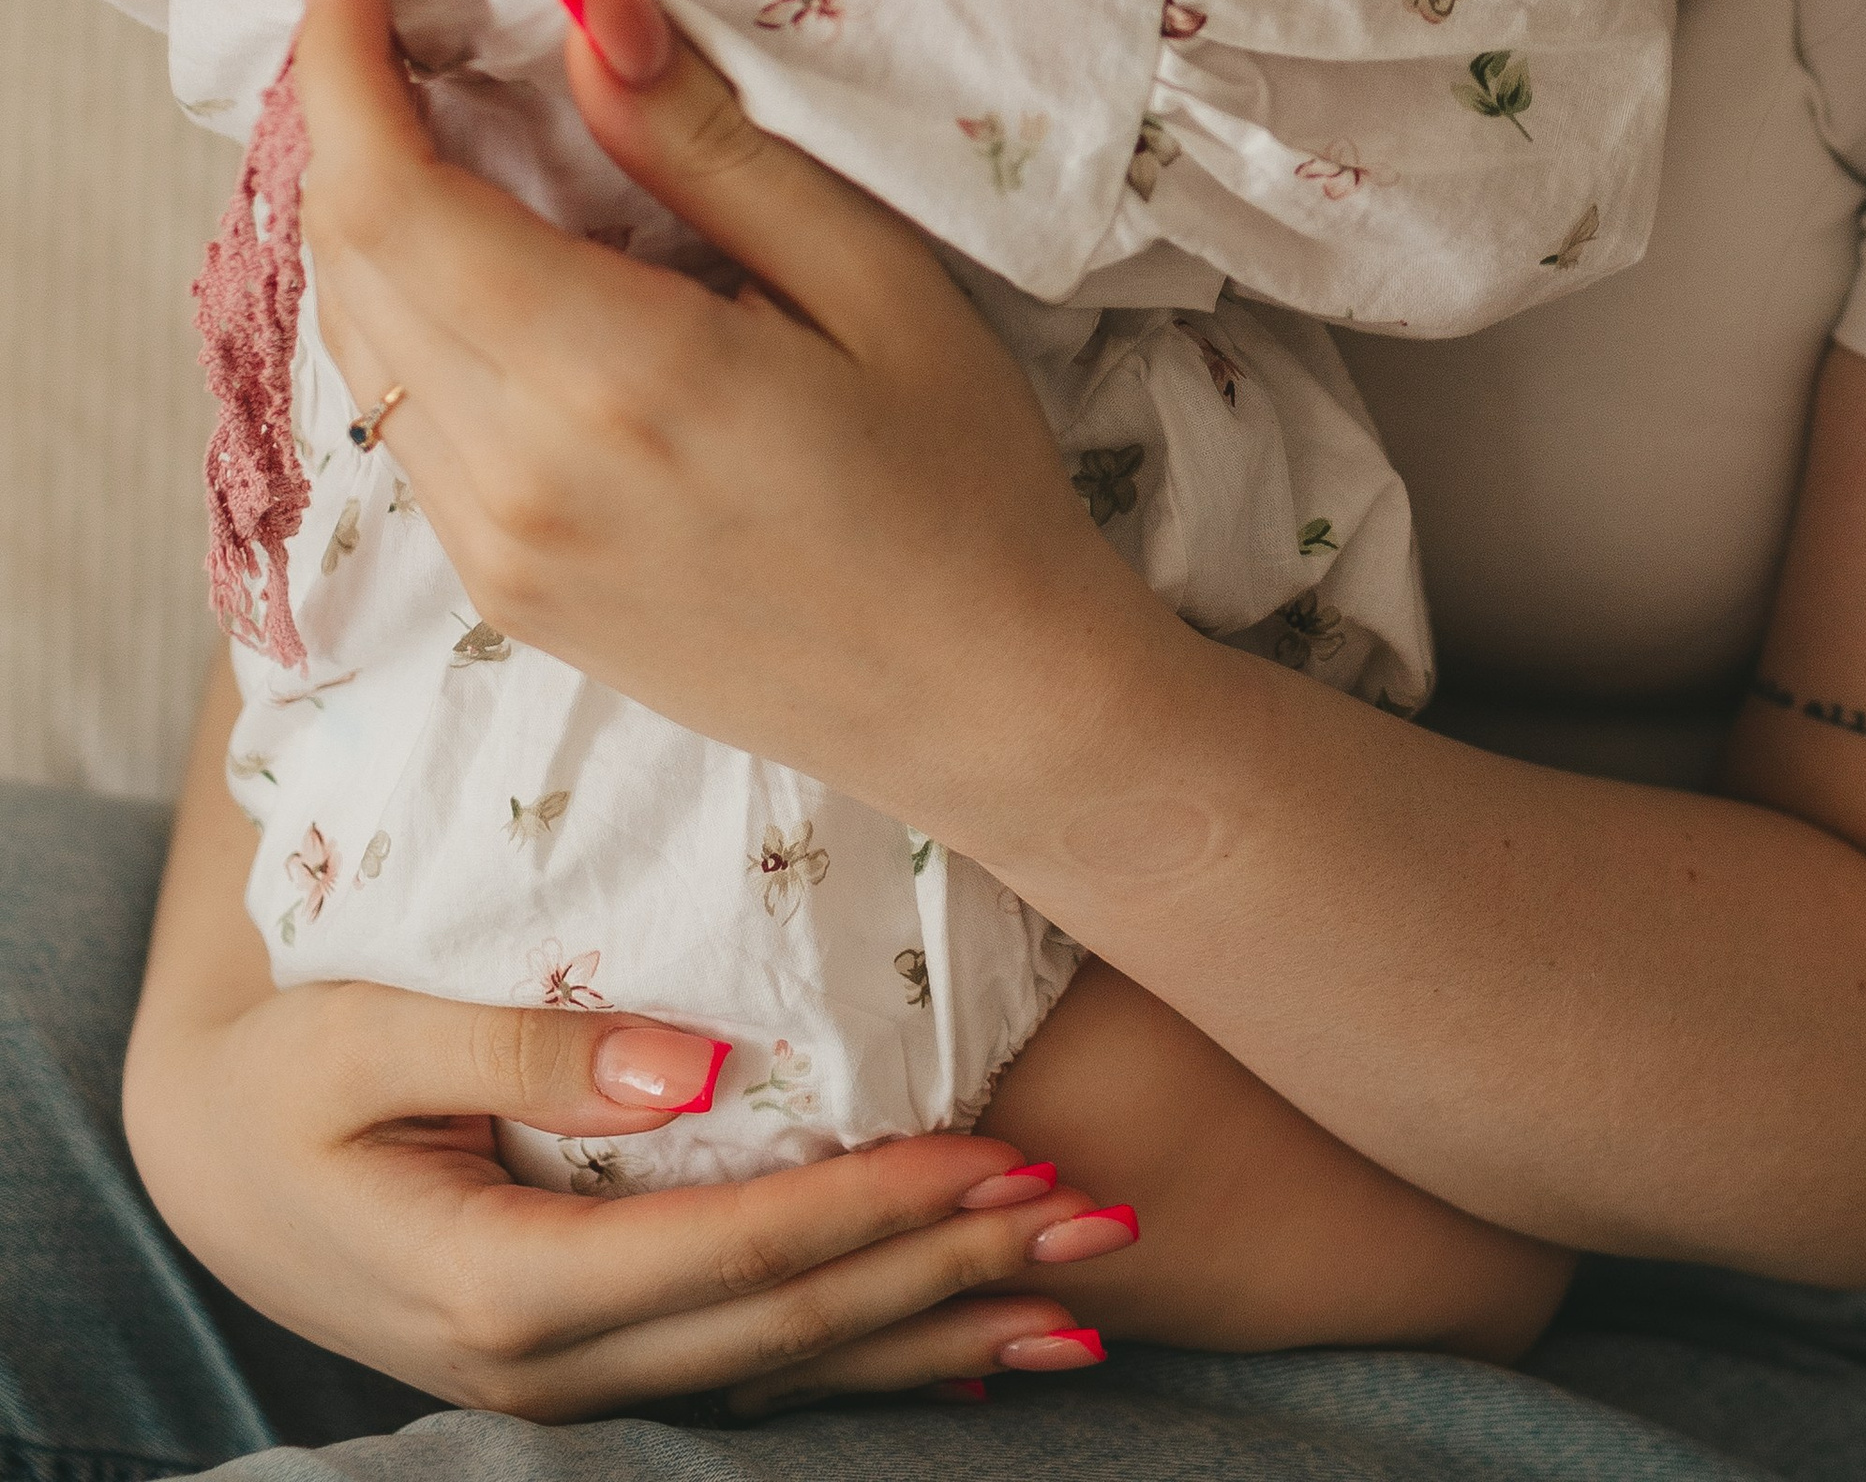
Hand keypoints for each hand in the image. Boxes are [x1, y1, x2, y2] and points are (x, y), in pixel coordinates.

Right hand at [124, 967, 1125, 1413]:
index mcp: (499, 1285)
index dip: (875, 1208)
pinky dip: (874, 1365)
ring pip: (792, 1375)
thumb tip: (697, 1066)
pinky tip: (972, 1348)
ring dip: (944, 1334)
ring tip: (1083, 1299)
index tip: (1004, 1151)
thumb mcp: (361, 1035)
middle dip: (952, 1272)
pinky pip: (758, 1377)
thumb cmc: (286, 1070)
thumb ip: (520, 1050)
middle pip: (789, 1328)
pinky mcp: (599, 1363)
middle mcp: (550, 1366)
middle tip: (1098, 1213)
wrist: (212, 1157)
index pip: (732, 1251)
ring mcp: (576, 1384)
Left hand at [291, 0, 1186, 843]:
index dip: (340, 67)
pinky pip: (406, 424)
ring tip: (435, 121)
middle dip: (343, 120)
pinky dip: (408, 315)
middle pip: (348, 260)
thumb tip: (587, 11)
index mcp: (617, 381)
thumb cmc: (961, 476)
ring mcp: (500, 553)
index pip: (388, 197)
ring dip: (366, 218)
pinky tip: (485, 260)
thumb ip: (706, 147)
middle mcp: (522, 478)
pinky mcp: (508, 594)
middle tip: (398, 24)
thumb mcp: (871, 277)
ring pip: (359, 345)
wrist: (985, 702)